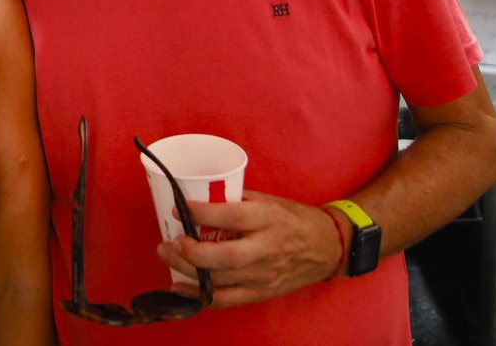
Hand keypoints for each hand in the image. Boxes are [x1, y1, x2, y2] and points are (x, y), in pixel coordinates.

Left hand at [156, 191, 343, 307]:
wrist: (327, 247)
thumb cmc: (294, 219)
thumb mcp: (270, 201)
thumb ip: (238, 201)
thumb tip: (200, 197)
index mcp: (270, 218)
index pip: (233, 217)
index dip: (203, 214)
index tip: (179, 208)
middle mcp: (268, 248)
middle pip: (226, 257)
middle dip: (192, 252)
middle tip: (169, 242)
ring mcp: (265, 275)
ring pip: (223, 280)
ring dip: (189, 271)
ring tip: (168, 256)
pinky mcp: (262, 292)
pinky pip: (227, 299)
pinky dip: (200, 295)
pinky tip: (180, 286)